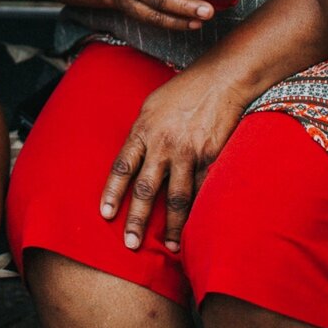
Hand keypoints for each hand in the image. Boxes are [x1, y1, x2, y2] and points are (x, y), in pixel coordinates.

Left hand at [100, 69, 250, 253]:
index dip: (112, 192)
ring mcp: (187, 153)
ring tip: (169, 247)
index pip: (122, 167)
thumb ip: (141, 133)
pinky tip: (195, 227)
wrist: (221, 80)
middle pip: (145, 190)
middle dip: (136, 220)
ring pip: (175, 198)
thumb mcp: (151, 106)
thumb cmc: (184, 90)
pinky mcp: (209, 158)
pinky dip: (197, 211)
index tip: (105, 214)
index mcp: (143, 130)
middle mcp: (162, 145)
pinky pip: (201, 190)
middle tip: (130, 244)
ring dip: (171, 226)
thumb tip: (133, 156)